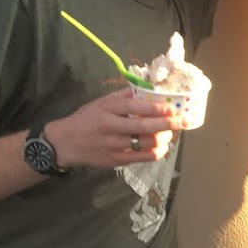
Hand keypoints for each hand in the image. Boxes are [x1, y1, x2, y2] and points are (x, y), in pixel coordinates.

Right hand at [44, 90, 178, 169]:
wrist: (66, 142)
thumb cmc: (87, 119)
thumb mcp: (101, 102)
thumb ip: (124, 96)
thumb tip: (148, 88)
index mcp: (107, 109)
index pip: (135, 107)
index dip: (156, 108)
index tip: (172, 108)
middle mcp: (111, 127)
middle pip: (144, 127)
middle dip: (167, 124)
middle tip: (181, 121)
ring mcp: (114, 145)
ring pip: (146, 143)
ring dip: (164, 138)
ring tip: (171, 133)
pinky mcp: (117, 160)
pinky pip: (143, 157)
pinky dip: (157, 151)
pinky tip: (161, 146)